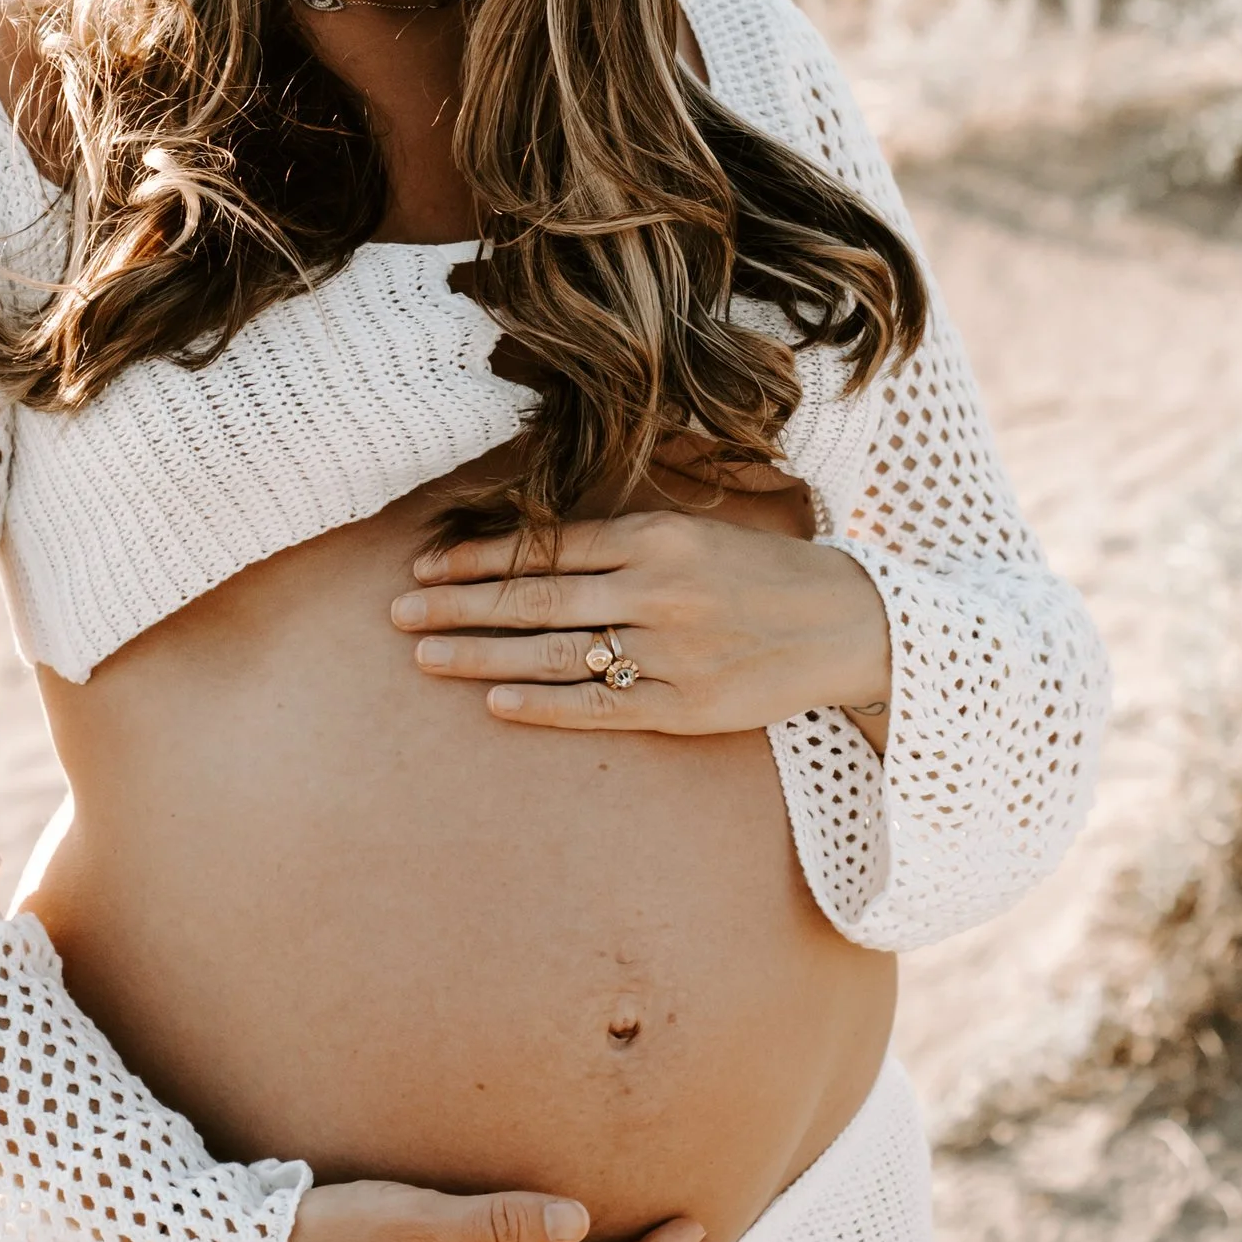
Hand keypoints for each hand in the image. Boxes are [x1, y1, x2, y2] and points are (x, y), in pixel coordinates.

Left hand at [390, 500, 892, 737]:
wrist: (846, 623)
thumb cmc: (757, 573)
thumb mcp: (692, 534)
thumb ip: (619, 542)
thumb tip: (530, 550)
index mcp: (654, 538)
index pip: (544, 548)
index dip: (477, 558)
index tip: (422, 564)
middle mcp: (656, 590)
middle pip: (535, 600)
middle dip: (456, 606)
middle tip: (396, 612)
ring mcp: (670, 652)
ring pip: (556, 654)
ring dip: (481, 655)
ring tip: (425, 657)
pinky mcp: (687, 707)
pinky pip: (599, 707)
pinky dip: (544, 704)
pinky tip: (495, 702)